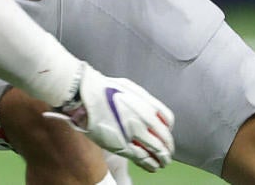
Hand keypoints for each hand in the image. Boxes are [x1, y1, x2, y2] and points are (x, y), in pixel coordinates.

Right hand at [44, 63, 174, 172]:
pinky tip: (152, 167)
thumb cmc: (103, 88)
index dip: (168, 129)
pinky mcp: (122, 146)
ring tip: (162, 163)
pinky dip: (150, 165)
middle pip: (165, 138)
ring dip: (162, 159)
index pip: (168, 120)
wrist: (86, 95)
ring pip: (157, 151)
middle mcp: (145, 119)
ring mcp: (135, 133)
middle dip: (168, 148)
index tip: (165, 132)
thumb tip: (150, 109)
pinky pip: (142, 159)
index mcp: (148, 105)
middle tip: (168, 153)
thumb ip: (142, 99)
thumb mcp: (129, 87)